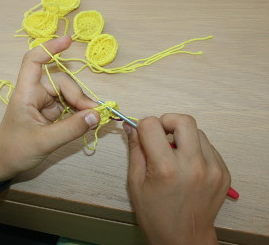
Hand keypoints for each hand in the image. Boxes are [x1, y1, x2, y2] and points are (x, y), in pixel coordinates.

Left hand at [0, 36, 99, 181]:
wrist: (2, 164)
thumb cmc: (14, 150)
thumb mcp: (44, 142)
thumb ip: (71, 129)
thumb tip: (96, 115)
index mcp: (26, 93)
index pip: (33, 61)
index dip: (49, 48)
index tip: (69, 41)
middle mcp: (34, 93)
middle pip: (61, 82)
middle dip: (78, 96)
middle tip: (94, 114)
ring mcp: (42, 103)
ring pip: (67, 94)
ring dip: (81, 105)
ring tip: (93, 120)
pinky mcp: (48, 113)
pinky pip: (67, 106)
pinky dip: (78, 112)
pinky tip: (87, 121)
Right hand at [124, 114, 230, 244]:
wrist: (183, 239)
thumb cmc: (156, 215)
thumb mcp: (135, 183)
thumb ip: (135, 150)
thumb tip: (130, 126)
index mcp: (166, 168)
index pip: (152, 125)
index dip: (143, 126)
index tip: (143, 136)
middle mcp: (193, 165)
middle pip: (183, 120)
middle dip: (167, 122)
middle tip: (161, 137)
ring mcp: (212, 169)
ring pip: (198, 132)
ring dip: (183, 137)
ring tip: (175, 157)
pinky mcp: (223, 173)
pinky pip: (208, 147)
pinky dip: (195, 150)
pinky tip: (187, 167)